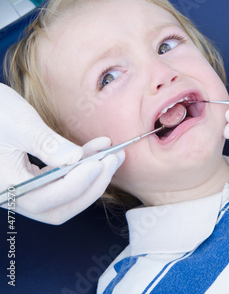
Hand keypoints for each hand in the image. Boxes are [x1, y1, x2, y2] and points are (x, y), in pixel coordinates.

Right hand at [0, 84, 123, 223]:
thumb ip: (48, 145)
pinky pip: (59, 180)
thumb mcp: (22, 126)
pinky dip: (79, 167)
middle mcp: (16, 195)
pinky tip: (97, 148)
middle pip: (60, 207)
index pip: (49, 199)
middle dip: (92, 186)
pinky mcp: (31, 178)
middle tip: (113, 161)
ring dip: (91, 177)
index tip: (100, 163)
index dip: (79, 183)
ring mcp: (23, 189)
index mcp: (9, 188)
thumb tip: (77, 160)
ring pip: (63, 196)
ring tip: (112, 154)